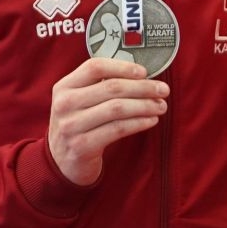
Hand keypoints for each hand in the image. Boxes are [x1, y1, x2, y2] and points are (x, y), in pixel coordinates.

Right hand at [48, 57, 169, 185]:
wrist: (63, 161)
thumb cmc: (80, 123)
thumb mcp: (81, 100)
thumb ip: (102, 85)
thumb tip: (143, 77)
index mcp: (64, 86)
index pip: (95, 67)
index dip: (123, 67)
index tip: (145, 72)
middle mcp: (64, 104)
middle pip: (112, 87)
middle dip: (143, 88)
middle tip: (164, 90)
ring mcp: (71, 126)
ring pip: (117, 108)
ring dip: (145, 105)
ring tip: (161, 106)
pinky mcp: (82, 145)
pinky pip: (118, 129)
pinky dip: (139, 123)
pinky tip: (151, 120)